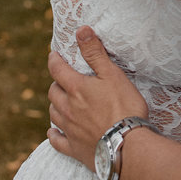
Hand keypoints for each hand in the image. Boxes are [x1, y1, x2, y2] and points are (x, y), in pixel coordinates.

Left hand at [47, 26, 148, 170]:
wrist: (127, 146)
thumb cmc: (124, 107)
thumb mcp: (112, 75)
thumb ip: (95, 53)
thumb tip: (81, 30)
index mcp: (76, 88)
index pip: (57, 69)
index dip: (54, 60)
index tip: (54, 55)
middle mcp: (68, 108)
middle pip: (53, 92)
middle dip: (56, 83)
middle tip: (63, 80)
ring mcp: (69, 129)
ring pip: (53, 113)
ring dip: (55, 105)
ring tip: (61, 102)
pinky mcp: (74, 148)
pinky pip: (56, 140)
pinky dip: (53, 134)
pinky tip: (53, 132)